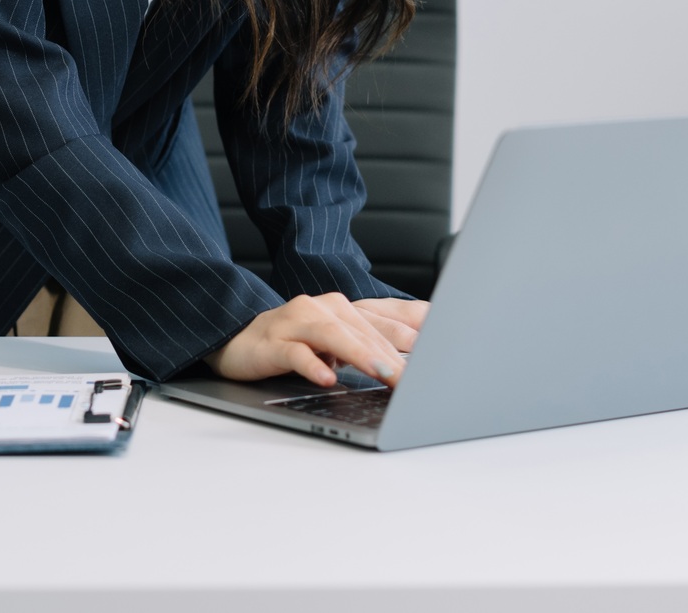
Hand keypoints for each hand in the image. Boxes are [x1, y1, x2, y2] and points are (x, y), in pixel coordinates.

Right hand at [204, 293, 429, 387]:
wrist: (237, 339)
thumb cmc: (295, 342)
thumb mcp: (340, 341)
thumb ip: (377, 340)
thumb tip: (426, 350)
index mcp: (347, 308)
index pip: (391, 315)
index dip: (421, 330)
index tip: (450, 346)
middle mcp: (325, 308)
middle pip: (368, 330)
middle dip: (397, 354)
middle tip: (422, 378)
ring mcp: (298, 322)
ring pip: (336, 336)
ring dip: (362, 354)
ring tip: (385, 373)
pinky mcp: (273, 342)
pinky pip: (296, 353)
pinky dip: (312, 364)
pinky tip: (326, 378)